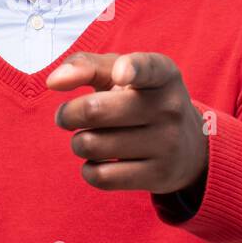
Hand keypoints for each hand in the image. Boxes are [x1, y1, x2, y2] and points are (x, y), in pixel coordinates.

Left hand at [46, 51, 207, 194]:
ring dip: (78, 143)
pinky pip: (100, 176)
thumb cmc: (140, 99)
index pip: (148, 68)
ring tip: (90, 139)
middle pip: (94, 110)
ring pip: (91, 145)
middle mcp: (169, 107)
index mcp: (162, 74)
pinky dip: (88, 169)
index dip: (132, 69)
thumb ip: (85, 66)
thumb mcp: (120, 74)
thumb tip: (54, 81)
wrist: (187, 147)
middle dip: (68, 114)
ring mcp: (167, 144)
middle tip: (68, 116)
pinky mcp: (158, 176)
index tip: (120, 73)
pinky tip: (99, 162)